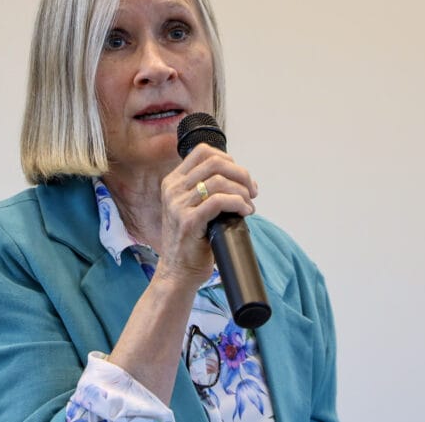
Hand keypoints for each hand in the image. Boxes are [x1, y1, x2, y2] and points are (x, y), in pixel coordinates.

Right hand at [155, 143, 257, 287]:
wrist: (178, 272)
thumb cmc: (191, 242)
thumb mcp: (192, 208)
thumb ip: (207, 189)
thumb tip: (242, 179)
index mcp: (173, 181)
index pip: (202, 152)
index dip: (228, 159)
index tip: (240, 176)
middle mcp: (172, 189)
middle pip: (214, 163)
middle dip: (241, 174)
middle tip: (251, 191)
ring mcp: (178, 204)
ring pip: (219, 181)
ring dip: (242, 192)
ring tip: (248, 206)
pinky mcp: (188, 221)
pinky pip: (219, 201)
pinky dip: (238, 203)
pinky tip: (244, 212)